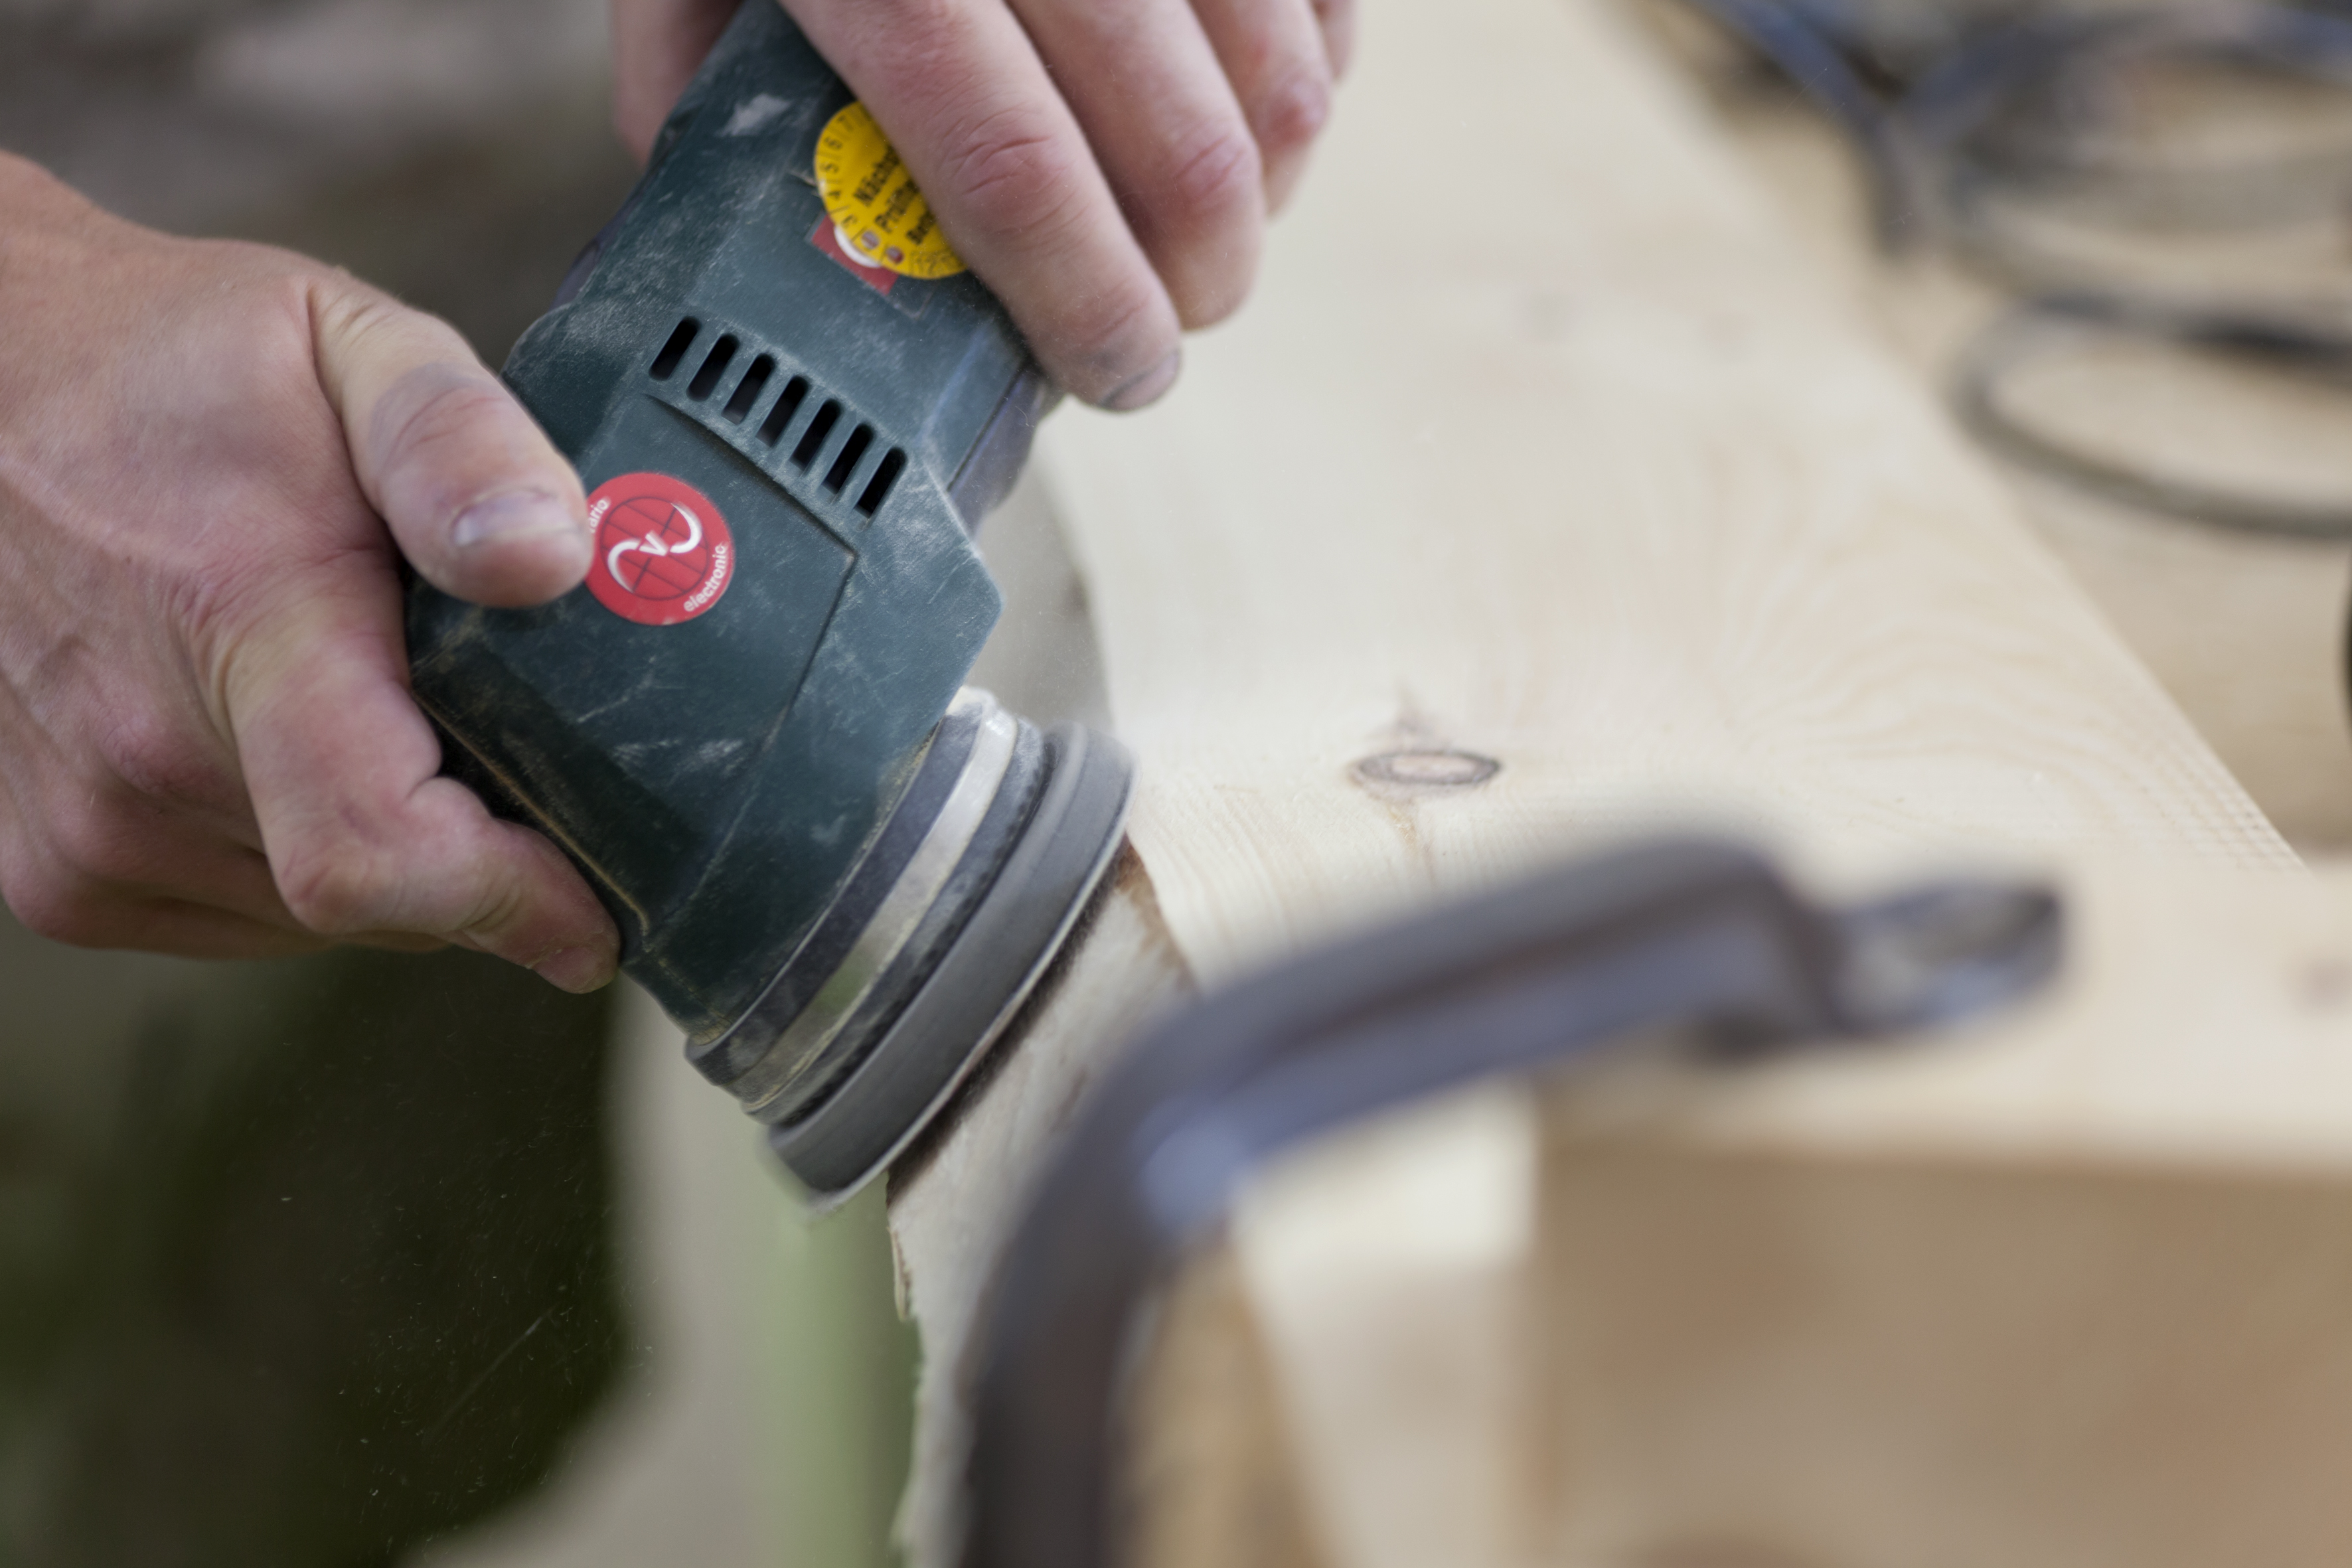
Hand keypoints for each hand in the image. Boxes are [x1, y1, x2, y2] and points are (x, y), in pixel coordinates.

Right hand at [0, 155, 618, 989]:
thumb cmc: (166, 364)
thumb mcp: (350, 346)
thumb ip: (461, 446)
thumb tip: (552, 557)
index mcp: (234, 627)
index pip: (381, 855)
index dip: (516, 901)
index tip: (600, 904)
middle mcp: (138, 758)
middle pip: (385, 901)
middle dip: (480, 848)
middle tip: (497, 729)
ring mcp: (84, 828)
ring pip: (321, 917)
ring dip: (393, 845)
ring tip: (373, 702)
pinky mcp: (55, 869)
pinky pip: (246, 912)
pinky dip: (304, 849)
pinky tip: (292, 736)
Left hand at [611, 0, 1353, 409]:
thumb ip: (703, 89)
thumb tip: (754, 252)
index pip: (1014, 169)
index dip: (1082, 306)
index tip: (1112, 376)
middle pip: (1186, 152)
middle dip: (1197, 286)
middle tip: (1160, 331)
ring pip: (1287, 87)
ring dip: (1263, 198)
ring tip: (1201, 234)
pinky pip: (1334, 6)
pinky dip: (1310, 77)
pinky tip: (1243, 108)